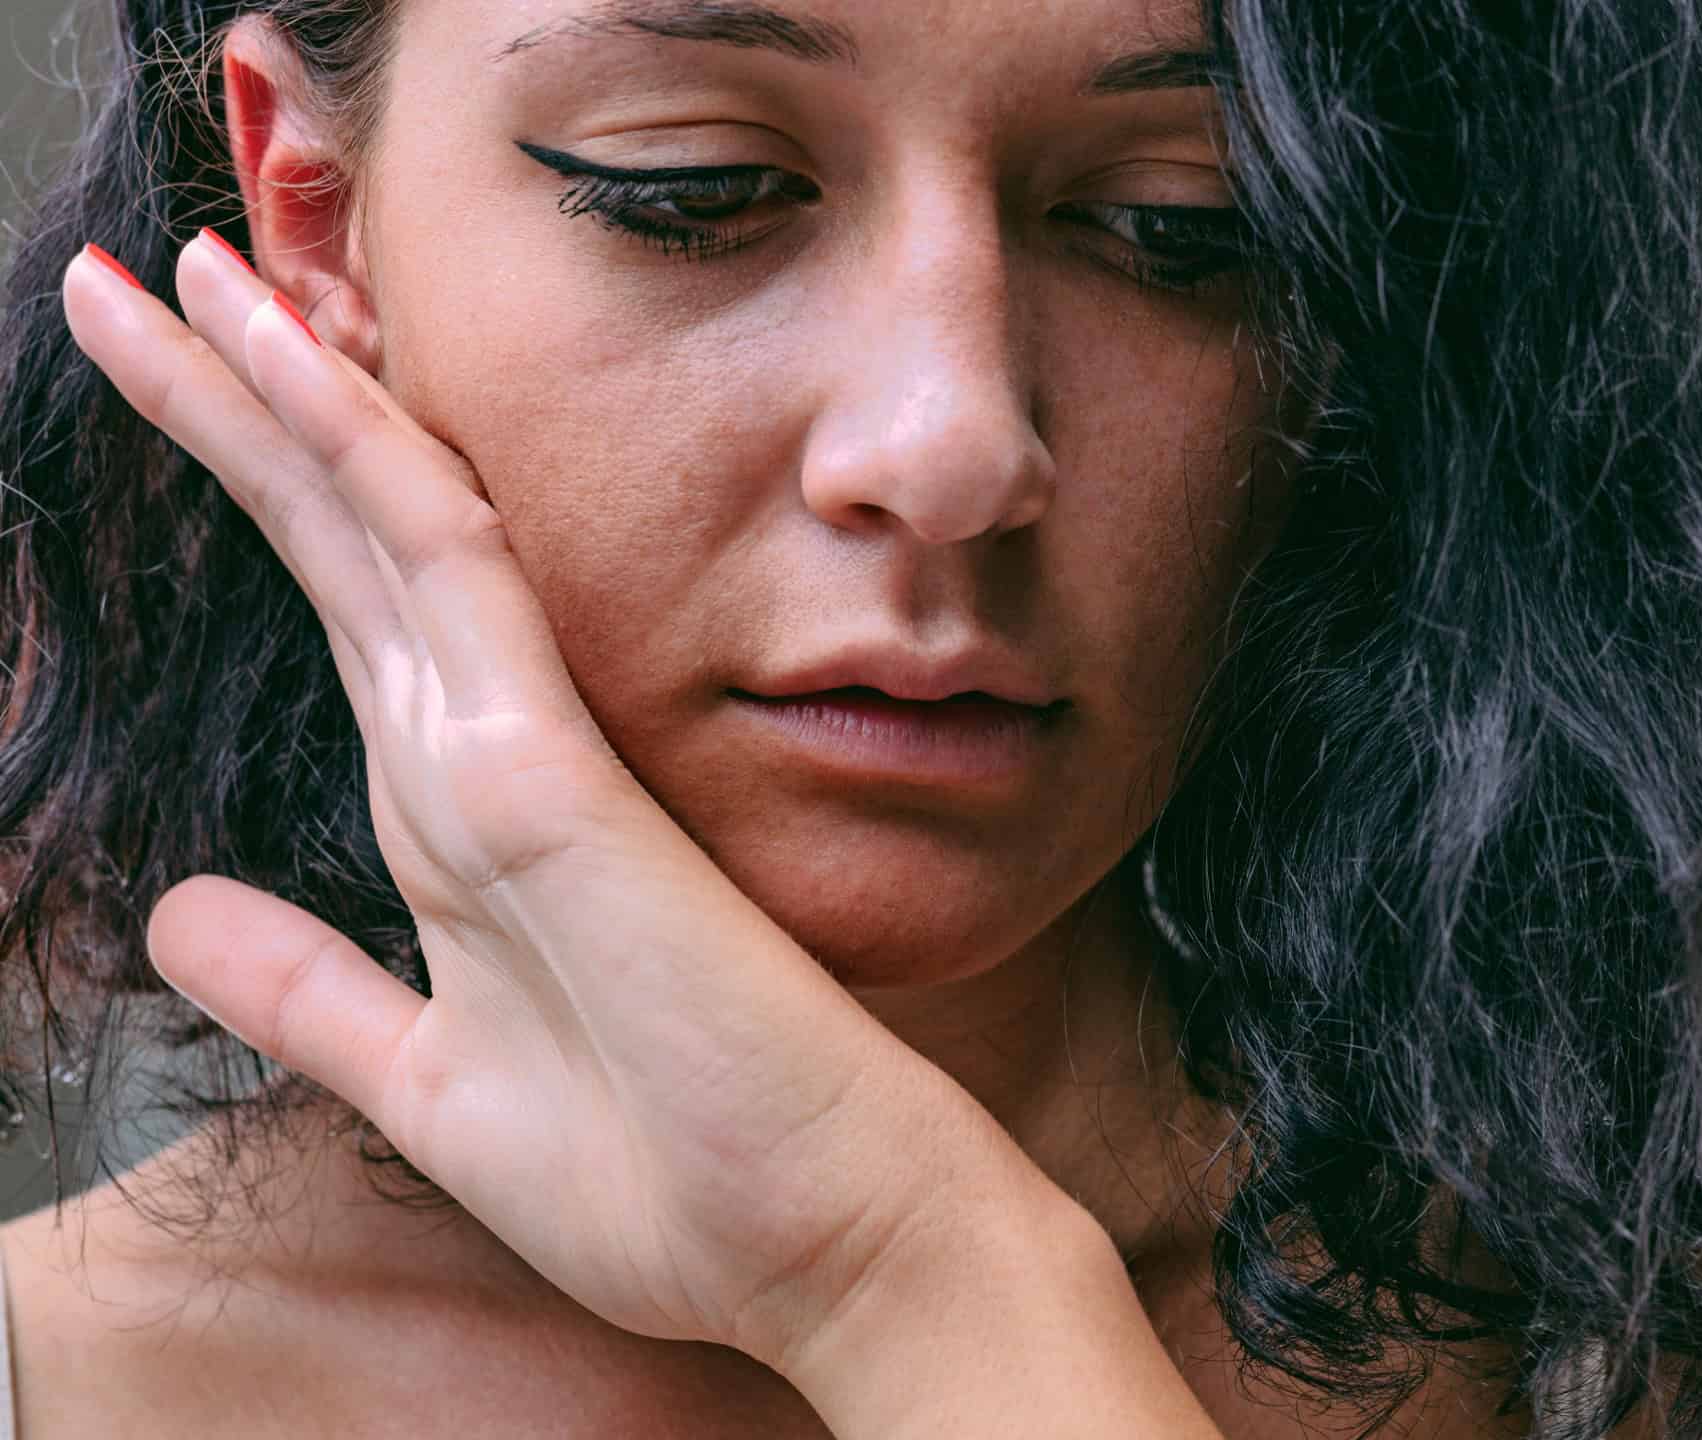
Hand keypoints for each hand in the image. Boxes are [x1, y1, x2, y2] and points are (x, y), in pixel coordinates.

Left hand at [55, 233, 1058, 1374]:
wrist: (827, 1234)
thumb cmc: (673, 1172)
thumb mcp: (431, 1080)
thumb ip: (310, 993)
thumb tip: (180, 917)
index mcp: (462, 821)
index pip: (342, 616)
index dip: (255, 496)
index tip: (164, 384)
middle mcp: (488, 759)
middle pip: (341, 545)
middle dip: (234, 405)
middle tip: (128, 280)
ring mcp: (523, 756)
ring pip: (382, 526)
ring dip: (282, 391)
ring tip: (185, 270)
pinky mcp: (552, 782)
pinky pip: (447, 579)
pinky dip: (367, 465)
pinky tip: (300, 372)